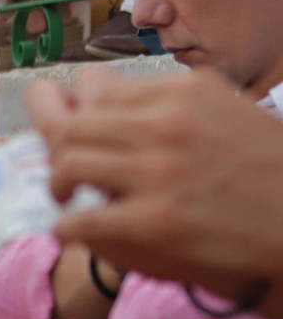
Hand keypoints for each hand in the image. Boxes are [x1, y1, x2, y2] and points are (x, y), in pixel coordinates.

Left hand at [32, 68, 282, 302]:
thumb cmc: (268, 169)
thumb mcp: (225, 111)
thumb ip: (169, 102)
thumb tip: (96, 91)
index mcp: (184, 92)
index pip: (97, 88)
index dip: (76, 113)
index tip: (77, 133)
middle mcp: (167, 124)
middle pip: (73, 124)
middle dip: (56, 146)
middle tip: (65, 172)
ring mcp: (159, 172)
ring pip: (68, 162)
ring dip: (57, 183)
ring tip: (67, 198)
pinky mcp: (155, 221)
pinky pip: (80, 219)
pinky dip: (67, 226)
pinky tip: (72, 229)